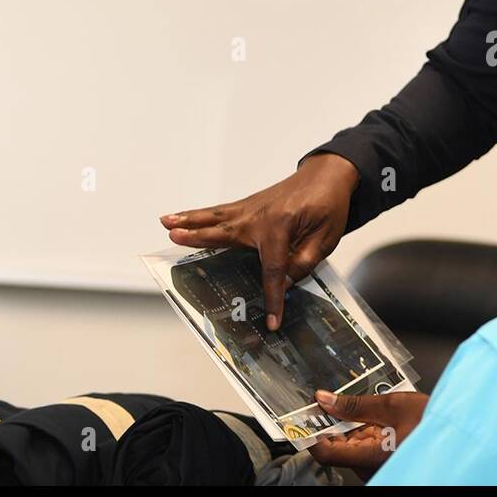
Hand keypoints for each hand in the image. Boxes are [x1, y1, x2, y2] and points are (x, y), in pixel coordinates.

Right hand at [159, 153, 359, 329]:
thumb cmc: (329, 204)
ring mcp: (252, 208)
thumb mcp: (326, 239)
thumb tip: (282, 283)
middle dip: (199, 238)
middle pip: (224, 233)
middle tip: (173, 239)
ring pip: (216, 218)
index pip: (273, 271)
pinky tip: (181, 218)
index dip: (273, 298)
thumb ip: (303, 263)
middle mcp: (260, 216)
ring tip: (166, 224)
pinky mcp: (249, 206)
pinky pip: (220, 212)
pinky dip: (200, 215)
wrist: (329, 175)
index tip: (272, 321)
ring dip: (190, 222)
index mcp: (281, 227)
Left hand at [308, 390, 429, 475]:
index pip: (324, 452)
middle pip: (337, 448)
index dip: (311, 432)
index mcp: (370, 457)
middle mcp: (370, 469)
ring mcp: (376, 468)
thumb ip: (356, 403)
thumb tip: (327, 399)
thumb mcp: (393, 405)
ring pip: (351, 447)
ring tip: (366, 407)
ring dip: (351, 427)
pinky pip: (364, 449)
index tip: (306, 415)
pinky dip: (365, 433)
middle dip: (334, 424)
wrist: (458, 433)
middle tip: (334, 400)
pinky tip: (376, 418)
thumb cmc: (435, 424)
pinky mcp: (383, 464)